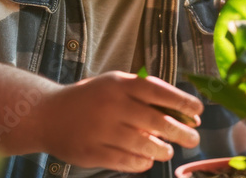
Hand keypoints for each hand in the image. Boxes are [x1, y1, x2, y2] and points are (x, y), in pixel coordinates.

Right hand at [37, 71, 202, 172]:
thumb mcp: (114, 86)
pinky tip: (146, 159)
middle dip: (181, 132)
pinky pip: (127, 161)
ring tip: (167, 150)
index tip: (199, 111)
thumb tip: (186, 114)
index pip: (158, 91)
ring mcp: (101, 130)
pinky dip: (142, 162)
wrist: (47, 114)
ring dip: (163, 150)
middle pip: (156, 121)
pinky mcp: (93, 152)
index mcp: (118, 84)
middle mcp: (111, 105)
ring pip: (144, 145)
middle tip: (193, 139)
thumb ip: (145, 96)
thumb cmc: (90, 99)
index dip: (182, 101)